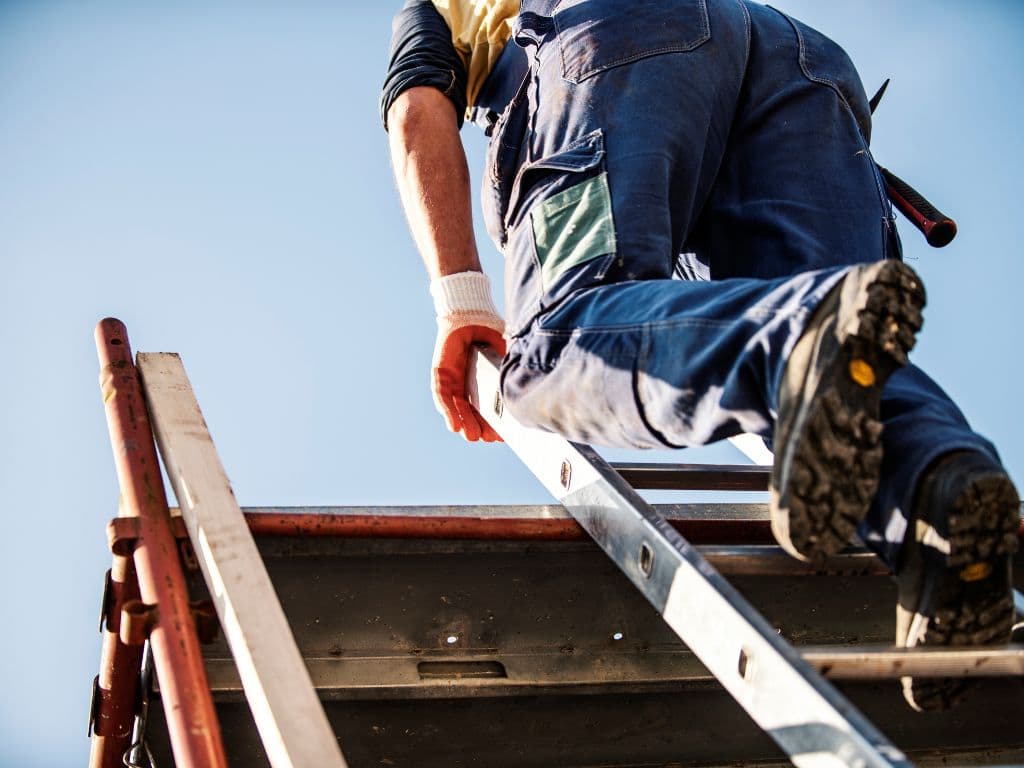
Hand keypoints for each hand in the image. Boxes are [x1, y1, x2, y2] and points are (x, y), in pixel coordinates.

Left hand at [432, 312, 506, 441]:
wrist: (469, 313)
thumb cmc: (487, 332)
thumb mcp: (503, 353)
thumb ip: (509, 369)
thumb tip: (524, 384)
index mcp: (480, 381)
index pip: (485, 406)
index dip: (492, 422)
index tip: (501, 436)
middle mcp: (465, 383)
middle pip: (471, 411)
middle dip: (480, 426)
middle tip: (490, 439)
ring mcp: (451, 380)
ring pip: (456, 407)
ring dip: (465, 423)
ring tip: (474, 437)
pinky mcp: (440, 374)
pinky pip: (442, 396)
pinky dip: (448, 411)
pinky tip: (455, 425)